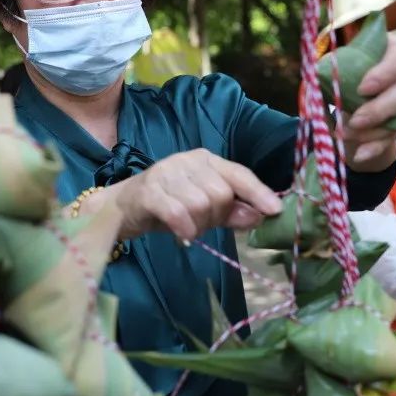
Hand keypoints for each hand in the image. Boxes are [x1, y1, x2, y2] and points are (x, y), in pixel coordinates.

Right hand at [98, 149, 282, 241]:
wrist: (120, 209)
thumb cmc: (166, 207)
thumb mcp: (203, 210)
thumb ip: (232, 212)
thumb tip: (260, 216)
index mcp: (205, 160)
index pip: (239, 173)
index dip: (258, 193)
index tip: (276, 211)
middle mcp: (188, 160)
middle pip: (221, 194)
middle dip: (216, 217)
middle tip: (201, 225)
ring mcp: (167, 172)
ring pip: (201, 205)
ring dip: (198, 225)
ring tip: (186, 228)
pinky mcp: (149, 190)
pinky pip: (179, 213)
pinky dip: (184, 229)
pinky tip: (181, 235)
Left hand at [341, 33, 395, 171]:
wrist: (347, 99)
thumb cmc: (343, 74)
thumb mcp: (335, 67)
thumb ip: (331, 68)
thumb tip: (319, 75)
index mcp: (393, 50)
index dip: (387, 72)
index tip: (362, 89)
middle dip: (381, 108)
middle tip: (355, 120)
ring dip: (375, 130)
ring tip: (346, 134)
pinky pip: (394, 136)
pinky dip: (375, 147)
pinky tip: (359, 154)